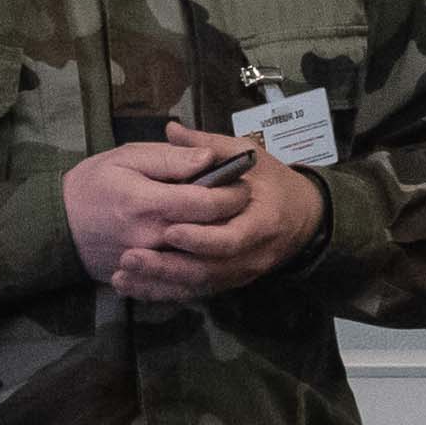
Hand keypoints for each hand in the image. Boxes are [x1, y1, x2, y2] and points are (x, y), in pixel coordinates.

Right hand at [62, 135, 251, 288]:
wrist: (57, 225)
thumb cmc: (92, 183)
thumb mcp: (127, 157)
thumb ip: (170, 158)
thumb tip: (209, 158)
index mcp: (149, 204)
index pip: (206, 203)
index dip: (231, 193)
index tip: (243, 183)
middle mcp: (151, 239)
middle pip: (208, 234)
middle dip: (232, 218)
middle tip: (244, 203)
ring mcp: (148, 264)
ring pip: (199, 262)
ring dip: (221, 247)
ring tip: (231, 228)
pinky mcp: (143, 280)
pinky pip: (179, 284)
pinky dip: (201, 271)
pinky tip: (209, 256)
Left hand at [89, 126, 321, 304]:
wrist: (303, 218)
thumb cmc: (272, 182)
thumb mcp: (249, 156)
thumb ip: (210, 146)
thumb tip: (172, 130)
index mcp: (263, 221)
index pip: (232, 238)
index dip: (202, 239)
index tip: (170, 231)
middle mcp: (252, 255)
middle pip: (209, 270)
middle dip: (168, 267)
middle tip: (130, 257)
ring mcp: (239, 274)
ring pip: (197, 286)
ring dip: (159, 283)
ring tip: (122, 274)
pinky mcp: (226, 283)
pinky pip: (194, 294)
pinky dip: (163, 292)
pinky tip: (132, 287)